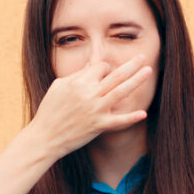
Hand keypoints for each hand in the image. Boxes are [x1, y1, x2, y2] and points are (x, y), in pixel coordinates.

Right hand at [29, 54, 153, 157]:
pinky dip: (130, 117)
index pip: (101, 67)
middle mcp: (90, 93)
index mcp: (79, 82)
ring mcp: (96, 110)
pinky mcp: (98, 126)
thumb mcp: (59, 86)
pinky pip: (118, 121)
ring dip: (137, 80)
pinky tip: (143, 113)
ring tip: (148, 71)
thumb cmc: (49, 110)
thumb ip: (77, 74)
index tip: (107, 71)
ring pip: (121, 92)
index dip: (106, 67)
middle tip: (143, 57)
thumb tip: (91, 63)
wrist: (45, 137)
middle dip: (132, 64)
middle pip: (116, 75)